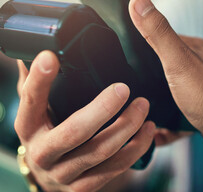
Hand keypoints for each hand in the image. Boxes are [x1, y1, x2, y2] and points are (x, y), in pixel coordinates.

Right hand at [15, 51, 155, 191]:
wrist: (48, 175)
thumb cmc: (47, 132)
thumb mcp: (38, 109)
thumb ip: (39, 83)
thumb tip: (38, 50)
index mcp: (28, 127)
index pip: (31, 101)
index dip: (40, 80)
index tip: (52, 56)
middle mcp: (43, 153)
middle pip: (75, 131)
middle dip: (104, 109)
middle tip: (124, 89)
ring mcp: (64, 173)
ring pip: (101, 151)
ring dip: (127, 127)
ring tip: (143, 106)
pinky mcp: (84, 187)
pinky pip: (115, 168)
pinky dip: (136, 148)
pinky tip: (148, 130)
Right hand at [129, 0, 202, 155]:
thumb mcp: (178, 60)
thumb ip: (157, 32)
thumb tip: (138, 0)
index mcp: (189, 49)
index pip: (157, 39)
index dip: (138, 44)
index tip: (119, 53)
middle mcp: (193, 66)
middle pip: (159, 67)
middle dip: (142, 77)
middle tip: (124, 89)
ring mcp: (195, 88)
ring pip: (165, 92)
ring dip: (151, 102)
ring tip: (135, 112)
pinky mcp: (196, 109)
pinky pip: (173, 113)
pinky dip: (163, 122)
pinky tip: (155, 130)